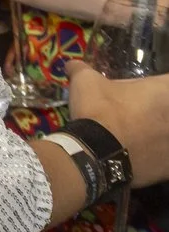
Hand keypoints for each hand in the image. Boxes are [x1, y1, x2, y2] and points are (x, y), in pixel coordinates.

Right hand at [67, 61, 168, 186]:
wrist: (96, 154)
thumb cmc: (98, 111)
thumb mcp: (85, 82)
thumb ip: (81, 70)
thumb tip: (71, 64)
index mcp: (164, 92)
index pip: (167, 83)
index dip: (157, 87)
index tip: (142, 93)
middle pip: (167, 110)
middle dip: (156, 110)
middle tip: (135, 113)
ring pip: (165, 135)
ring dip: (156, 133)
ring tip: (135, 136)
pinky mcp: (167, 168)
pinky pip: (163, 160)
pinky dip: (154, 157)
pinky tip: (136, 155)